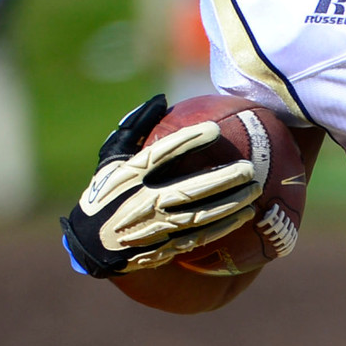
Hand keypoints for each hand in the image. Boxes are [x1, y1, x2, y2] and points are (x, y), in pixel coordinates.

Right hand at [61, 95, 262, 277]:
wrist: (91, 244)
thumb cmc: (105, 193)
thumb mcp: (110, 159)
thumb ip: (134, 128)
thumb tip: (160, 98)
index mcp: (129, 176)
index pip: (161, 155)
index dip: (188, 141)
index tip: (214, 129)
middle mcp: (143, 201)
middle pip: (189, 189)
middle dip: (222, 179)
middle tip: (249, 168)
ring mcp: (155, 228)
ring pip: (200, 216)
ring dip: (230, 204)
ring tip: (255, 190)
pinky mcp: (165, 247)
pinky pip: (200, 237)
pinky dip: (224, 227)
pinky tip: (245, 216)